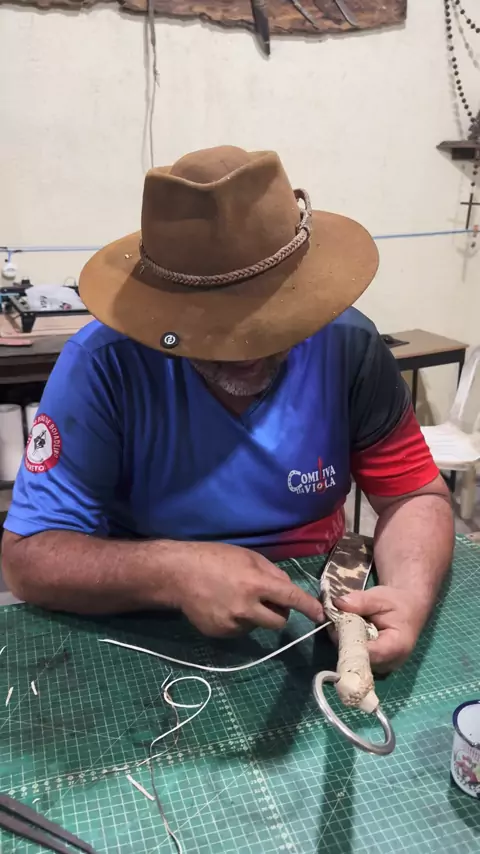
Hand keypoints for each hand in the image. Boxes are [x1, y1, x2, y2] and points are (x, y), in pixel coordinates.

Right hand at [175, 542, 323, 636]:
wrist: (178, 575)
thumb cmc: (214, 558)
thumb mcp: (247, 556)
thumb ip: (271, 572)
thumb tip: (288, 588)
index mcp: (256, 584)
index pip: (291, 598)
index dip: (308, 607)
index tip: (321, 615)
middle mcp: (247, 608)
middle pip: (279, 622)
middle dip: (279, 613)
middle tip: (267, 600)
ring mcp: (233, 624)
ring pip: (258, 626)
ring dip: (256, 616)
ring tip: (235, 598)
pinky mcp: (221, 633)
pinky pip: (240, 630)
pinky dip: (238, 621)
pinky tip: (223, 606)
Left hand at [334, 586, 425, 671]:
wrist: (408, 608)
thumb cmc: (397, 603)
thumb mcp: (380, 596)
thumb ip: (361, 601)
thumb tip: (338, 604)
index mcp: (396, 647)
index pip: (366, 652)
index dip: (347, 639)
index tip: (336, 623)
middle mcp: (389, 663)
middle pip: (357, 658)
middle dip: (343, 639)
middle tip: (336, 619)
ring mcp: (381, 667)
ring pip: (353, 659)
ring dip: (344, 641)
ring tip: (344, 623)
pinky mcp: (374, 665)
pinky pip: (355, 658)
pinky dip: (349, 644)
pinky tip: (350, 631)